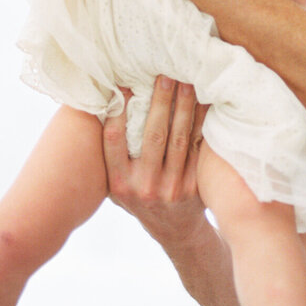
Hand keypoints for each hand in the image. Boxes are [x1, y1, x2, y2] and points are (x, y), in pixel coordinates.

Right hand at [103, 78, 207, 245]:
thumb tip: (101, 105)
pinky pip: (199, 147)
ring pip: (179, 138)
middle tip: (164, 74)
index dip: (118, 112)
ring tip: (186, 80)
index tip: (124, 85)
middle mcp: (144, 187)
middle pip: (153, 135)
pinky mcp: (194, 186)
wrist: (176, 231)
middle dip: (160, 102)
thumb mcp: (117, 184)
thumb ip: (111, 155)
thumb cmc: (140, 197)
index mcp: (119, 184)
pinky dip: (202, 122)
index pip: (114, 141)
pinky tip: (205, 102)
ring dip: (183, 106)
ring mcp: (171, 188)